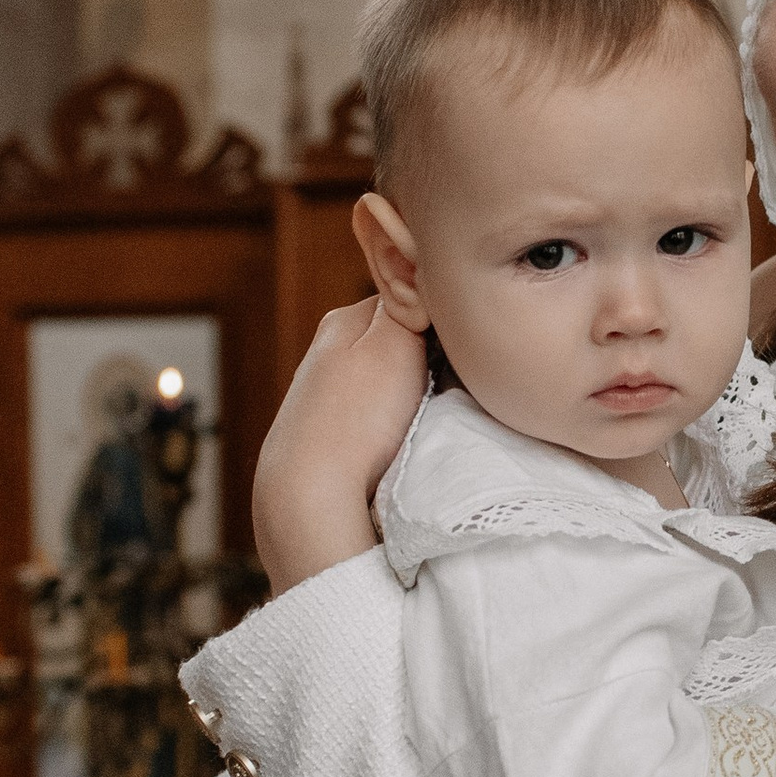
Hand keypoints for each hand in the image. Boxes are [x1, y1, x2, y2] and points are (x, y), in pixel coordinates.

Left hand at [251, 300, 427, 593]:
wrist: (310, 498)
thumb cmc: (356, 419)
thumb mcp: (393, 340)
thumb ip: (411, 301)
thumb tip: (425, 278)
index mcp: (343, 319)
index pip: (409, 297)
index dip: (443, 318)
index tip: (465, 342)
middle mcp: (328, 351)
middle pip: (399, 338)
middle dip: (427, 354)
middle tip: (453, 380)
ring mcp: (325, 396)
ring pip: (388, 379)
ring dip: (412, 392)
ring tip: (427, 415)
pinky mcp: (328, 436)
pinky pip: (375, 415)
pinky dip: (392, 422)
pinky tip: (400, 442)